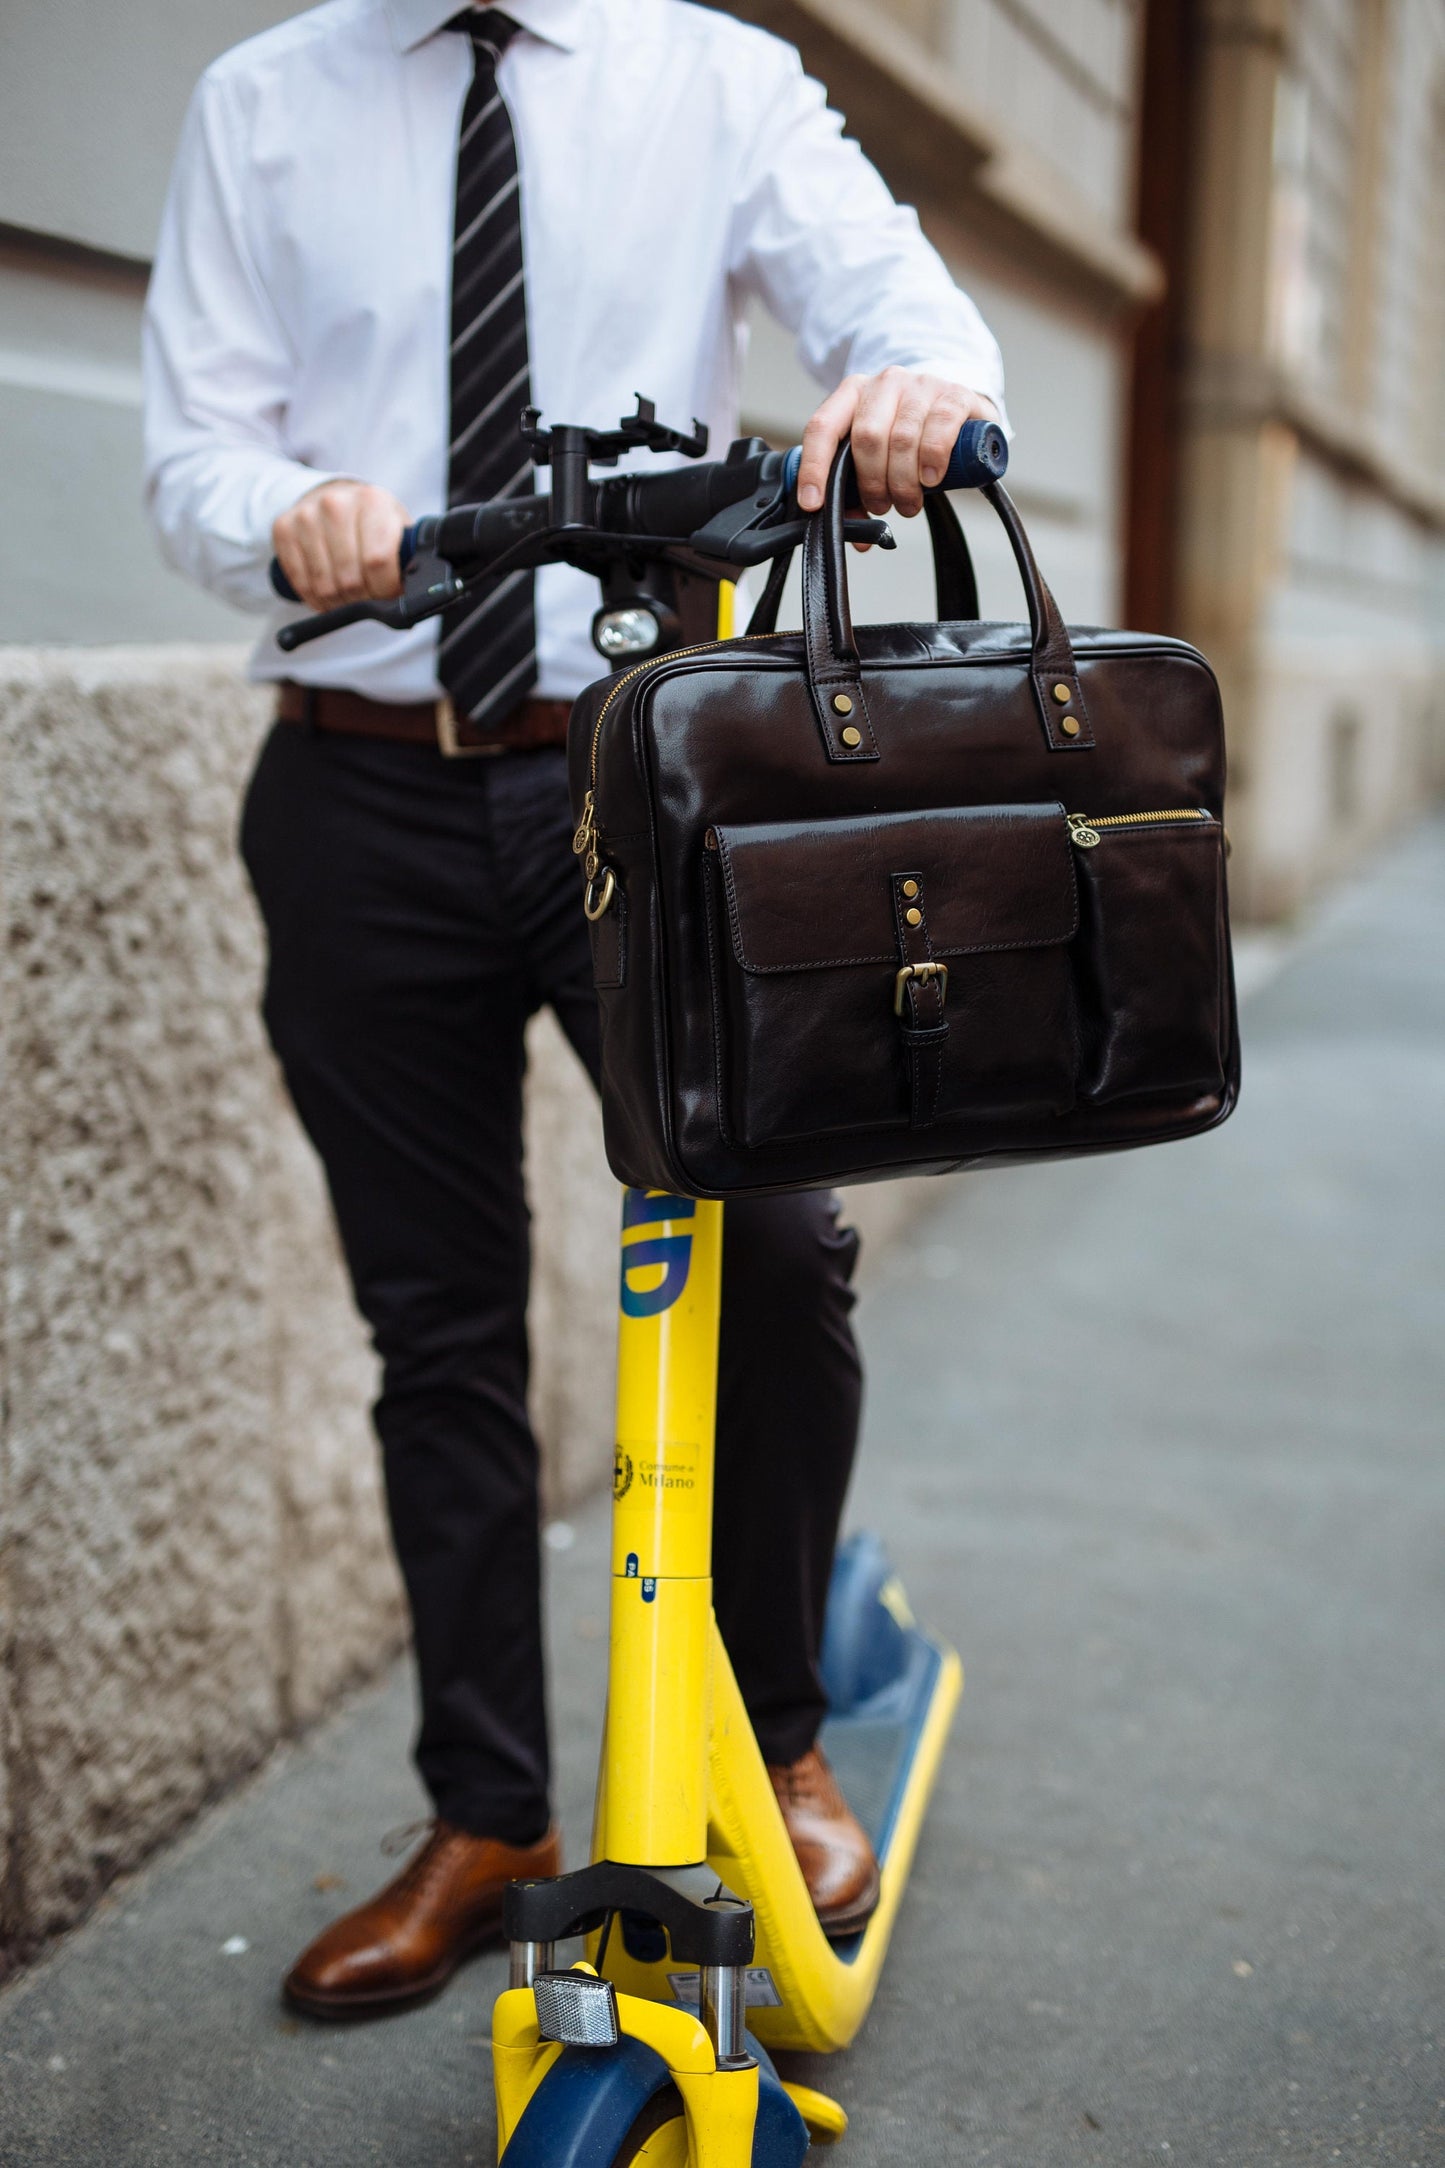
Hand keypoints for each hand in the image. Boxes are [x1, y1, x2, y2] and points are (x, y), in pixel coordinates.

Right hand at [272, 480, 409, 610]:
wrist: (335, 497)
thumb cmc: (372, 522)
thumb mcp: (397, 530)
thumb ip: (406, 558)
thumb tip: (419, 595)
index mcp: (372, 501)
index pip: (378, 561)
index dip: (385, 589)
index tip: (388, 595)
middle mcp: (335, 504)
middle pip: (350, 578)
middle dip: (362, 600)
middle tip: (368, 600)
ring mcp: (306, 515)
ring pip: (324, 586)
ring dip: (338, 604)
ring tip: (349, 599)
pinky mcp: (283, 528)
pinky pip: (300, 582)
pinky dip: (315, 600)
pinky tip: (326, 597)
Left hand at [797, 369, 999, 519]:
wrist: (956, 408)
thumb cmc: (910, 436)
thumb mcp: (879, 457)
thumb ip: (861, 492)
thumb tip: (860, 539)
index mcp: (852, 394)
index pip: (822, 427)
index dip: (814, 468)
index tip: (814, 504)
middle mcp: (884, 384)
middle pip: (867, 438)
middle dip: (872, 483)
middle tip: (882, 506)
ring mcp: (920, 385)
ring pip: (903, 438)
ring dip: (903, 482)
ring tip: (908, 503)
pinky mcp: (954, 394)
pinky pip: (939, 428)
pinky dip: (932, 459)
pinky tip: (931, 479)